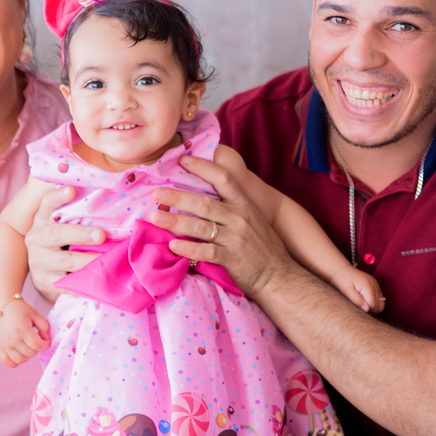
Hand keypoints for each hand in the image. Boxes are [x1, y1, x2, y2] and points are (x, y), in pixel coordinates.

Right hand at [0, 299, 49, 367]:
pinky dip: (14, 362)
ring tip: (29, 348)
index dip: (45, 345)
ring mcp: (4, 344)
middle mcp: (12, 339)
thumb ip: (44, 327)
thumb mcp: (35, 314)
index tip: (46, 340)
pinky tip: (19, 354)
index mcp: (22, 330)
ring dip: (27, 356)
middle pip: (30, 353)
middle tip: (36, 341)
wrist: (2, 306)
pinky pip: (7, 362)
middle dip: (37, 349)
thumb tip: (46, 339)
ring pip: (19, 360)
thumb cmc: (21, 310)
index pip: (37, 346)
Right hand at [25, 185, 103, 302]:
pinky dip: (84, 283)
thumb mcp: (61, 224)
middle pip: (57, 234)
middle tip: (101, 235)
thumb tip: (105, 190)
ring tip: (105, 259)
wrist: (43, 275)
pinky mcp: (45, 282)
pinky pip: (67, 284)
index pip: (47, 204)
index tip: (72, 190)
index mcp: (42, 219)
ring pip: (65, 260)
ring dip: (87, 259)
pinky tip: (98, 281)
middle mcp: (37, 238)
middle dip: (81, 234)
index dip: (58, 196)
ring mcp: (40, 261)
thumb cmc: (61, 242)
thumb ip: (74, 211)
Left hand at [148, 155, 296, 297]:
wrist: (279, 276)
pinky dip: (189, 249)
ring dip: (176, 221)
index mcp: (244, 204)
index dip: (203, 167)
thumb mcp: (253, 218)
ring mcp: (236, 238)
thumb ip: (232, 206)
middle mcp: (239, 218)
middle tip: (157, 193)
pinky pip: (206, 252)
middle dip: (178, 196)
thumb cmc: (262, 247)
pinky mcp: (232, 259)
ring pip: (201, 226)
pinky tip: (173, 246)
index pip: (223, 178)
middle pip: (205, 202)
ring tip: (155, 218)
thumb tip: (206, 194)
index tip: (183, 160)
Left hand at [330, 266, 384, 313]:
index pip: (373, 305)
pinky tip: (365, 302)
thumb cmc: (342, 280)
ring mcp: (376, 285)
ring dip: (373, 308)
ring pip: (382, 303)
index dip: (366, 310)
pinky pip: (380, 299)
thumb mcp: (346, 291)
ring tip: (362, 306)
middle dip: (370, 310)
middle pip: (379, 306)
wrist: (342, 270)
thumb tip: (366, 310)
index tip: (357, 309)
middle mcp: (375, 285)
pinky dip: (374, 303)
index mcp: (368, 286)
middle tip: (359, 309)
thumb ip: (356, 300)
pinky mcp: (376, 285)